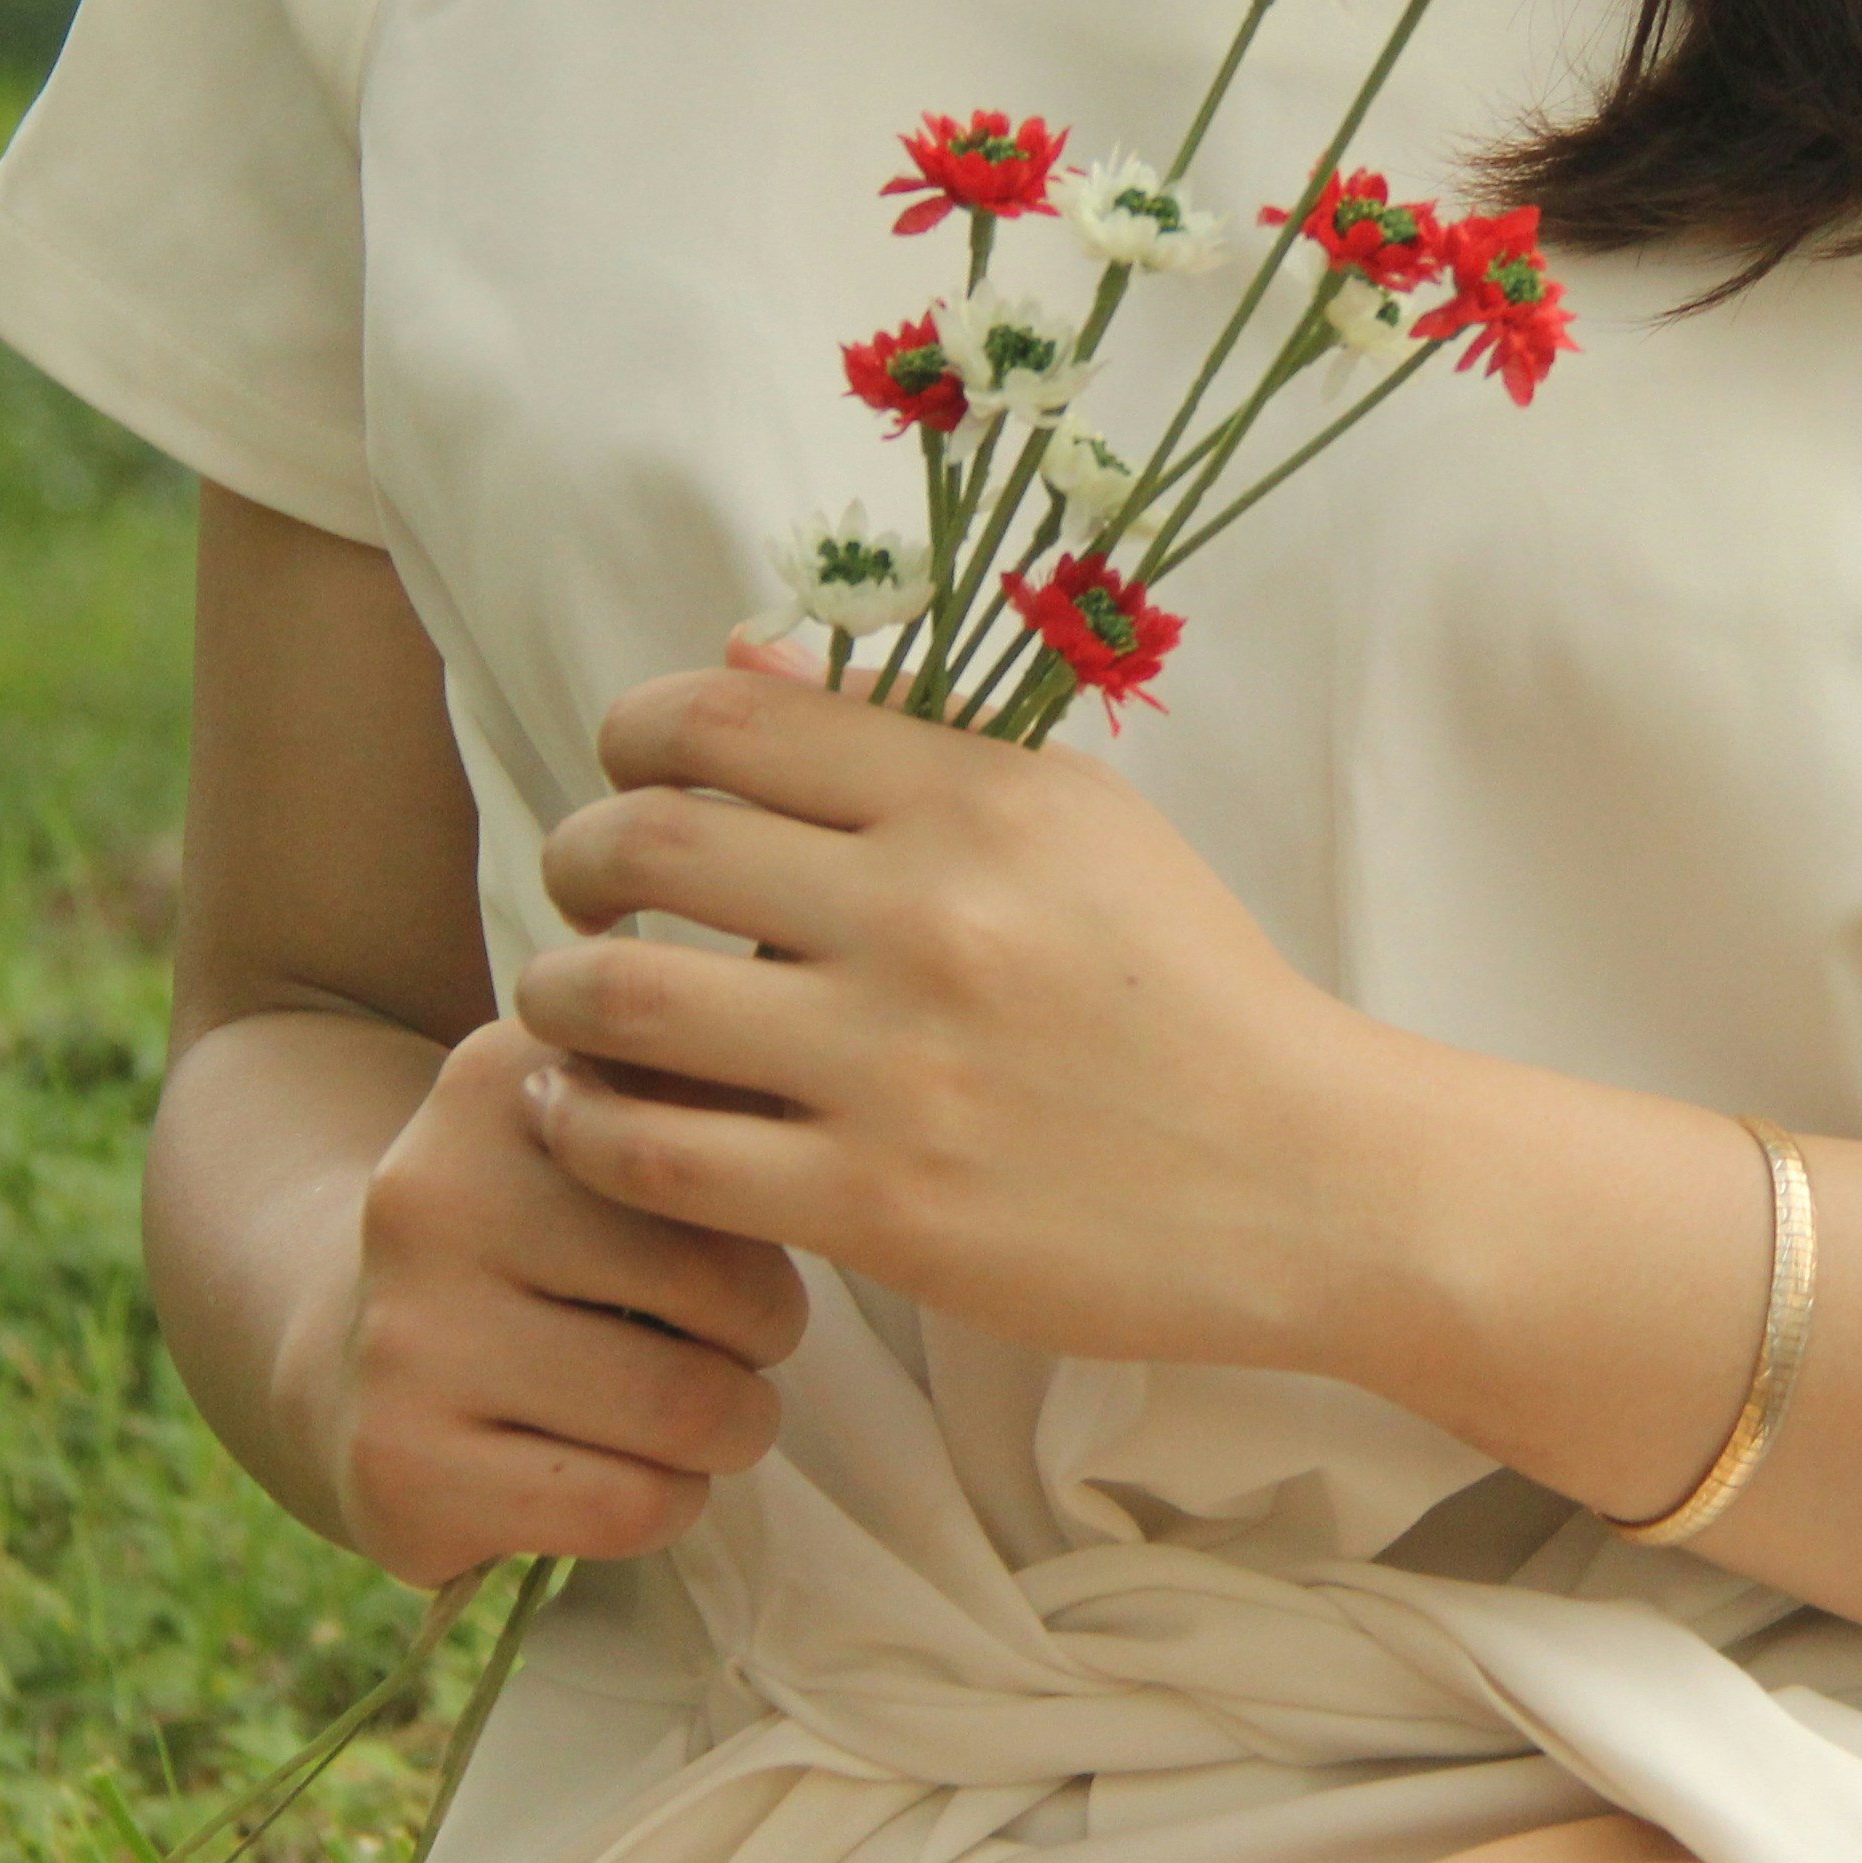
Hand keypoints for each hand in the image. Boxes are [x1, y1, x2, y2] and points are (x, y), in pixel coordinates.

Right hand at [308, 1016, 814, 1585]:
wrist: (363, 1363)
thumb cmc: (554, 1243)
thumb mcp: (616, 1125)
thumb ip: (720, 1092)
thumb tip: (860, 1120)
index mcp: (505, 1079)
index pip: (722, 1142)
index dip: (770, 1204)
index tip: (740, 1225)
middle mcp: (435, 1193)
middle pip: (718, 1283)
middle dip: (767, 1334)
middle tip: (740, 1345)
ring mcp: (408, 1333)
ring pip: (682, 1408)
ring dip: (732, 1430)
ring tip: (705, 1414)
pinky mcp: (400, 1463)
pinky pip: (624, 1505)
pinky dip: (669, 1505)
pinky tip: (637, 1479)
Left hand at [518, 642, 1423, 1371]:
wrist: (1305, 1178)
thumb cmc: (1188, 989)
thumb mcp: (1080, 824)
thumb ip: (907, 738)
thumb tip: (735, 656)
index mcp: (978, 803)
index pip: (722, 719)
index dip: (632, 736)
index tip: (631, 774)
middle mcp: (926, 917)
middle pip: (642, 843)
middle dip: (574, 859)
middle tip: (585, 895)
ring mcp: (894, 1067)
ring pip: (614, 1001)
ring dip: (556, 998)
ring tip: (574, 1012)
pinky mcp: (875, 1207)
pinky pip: (651, 1156)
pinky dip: (588, 1127)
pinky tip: (598, 1117)